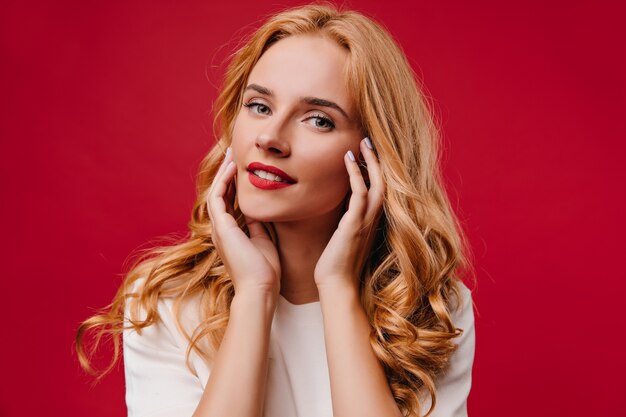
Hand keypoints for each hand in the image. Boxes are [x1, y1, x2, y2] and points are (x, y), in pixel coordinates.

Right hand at [206, 148, 280, 296]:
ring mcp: (219, 229)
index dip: (233, 184)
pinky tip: (231, 169)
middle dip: (225, 174)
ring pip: (216, 193)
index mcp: (231, 234)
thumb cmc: (265, 271)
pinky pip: (217, 198)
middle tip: (232, 155)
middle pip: (219, 195)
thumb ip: (256, 226)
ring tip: (231, 155)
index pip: (229, 203)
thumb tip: (258, 212)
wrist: (261, 287)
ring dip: (222, 173)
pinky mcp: (222, 228)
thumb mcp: (262, 241)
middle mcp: (221, 230)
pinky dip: (223, 182)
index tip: (241, 169)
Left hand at [314, 137, 384, 291]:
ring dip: (371, 162)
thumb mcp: (344, 236)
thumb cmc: (336, 263)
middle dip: (378, 160)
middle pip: (385, 182)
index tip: (367, 152)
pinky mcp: (355, 225)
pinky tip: (348, 159)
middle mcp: (373, 219)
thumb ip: (346, 220)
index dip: (376, 169)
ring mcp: (366, 221)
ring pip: (377, 184)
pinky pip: (360, 193)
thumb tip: (338, 207)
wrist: (336, 284)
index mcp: (371, 221)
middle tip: (369, 140)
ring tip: (362, 143)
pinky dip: (356, 174)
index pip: (379, 189)